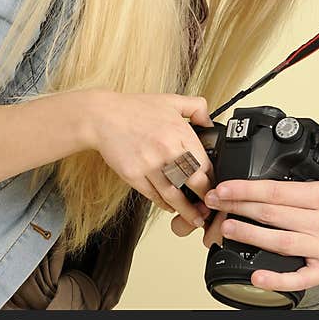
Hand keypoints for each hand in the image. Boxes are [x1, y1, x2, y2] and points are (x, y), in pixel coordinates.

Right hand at [86, 91, 213, 228]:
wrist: (102, 116)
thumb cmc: (134, 108)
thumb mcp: (171, 100)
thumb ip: (196, 107)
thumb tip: (210, 122)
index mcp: (179, 132)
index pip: (204, 162)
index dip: (212, 178)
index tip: (216, 187)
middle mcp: (167, 150)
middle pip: (193, 181)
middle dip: (205, 198)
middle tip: (210, 208)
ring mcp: (149, 164)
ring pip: (173, 194)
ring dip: (186, 210)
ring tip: (194, 218)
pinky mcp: (133, 175)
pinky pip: (153, 195)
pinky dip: (163, 204)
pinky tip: (170, 207)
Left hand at [201, 122, 318, 291]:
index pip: (280, 191)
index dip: (249, 188)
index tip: (226, 185)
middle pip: (273, 214)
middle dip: (238, 207)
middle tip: (214, 202)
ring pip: (279, 242)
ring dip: (249, 235)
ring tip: (225, 228)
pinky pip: (297, 277)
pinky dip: (276, 278)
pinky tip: (257, 274)